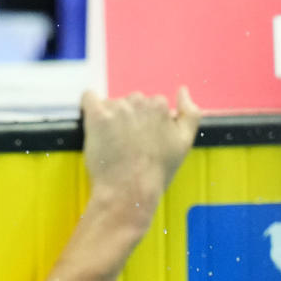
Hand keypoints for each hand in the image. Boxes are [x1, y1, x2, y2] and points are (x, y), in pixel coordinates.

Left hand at [81, 87, 199, 226]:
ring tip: (115, 143)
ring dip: (112, 118)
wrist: (130, 190)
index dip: (149, 123)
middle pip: (133, 102)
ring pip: (113, 104)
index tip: (146, 140)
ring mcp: (118, 108)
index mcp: (162, 107)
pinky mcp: (97, 115)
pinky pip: (89, 98)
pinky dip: (90, 107)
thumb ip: (191, 114)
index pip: (153, 104)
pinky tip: (96, 125)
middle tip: (130, 144)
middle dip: (131, 118)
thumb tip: (183, 90)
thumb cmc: (157, 171)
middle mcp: (141, 102)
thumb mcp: (185, 143)